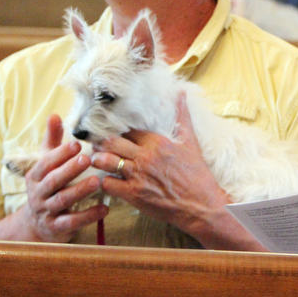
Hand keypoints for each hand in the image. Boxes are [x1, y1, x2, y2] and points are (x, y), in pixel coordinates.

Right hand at [21, 114, 106, 241]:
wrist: (37, 224)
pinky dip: (88, 215)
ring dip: (80, 191)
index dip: (60, 153)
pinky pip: (72, 222)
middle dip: (70, 170)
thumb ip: (52, 141)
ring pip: (62, 200)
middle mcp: (38, 193)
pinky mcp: (57, 227)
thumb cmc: (48, 184)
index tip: (77, 144)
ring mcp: (46, 211)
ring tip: (98, 181)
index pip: (45, 163)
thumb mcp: (47, 163)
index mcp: (35, 175)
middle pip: (53, 181)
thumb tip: (55, 115)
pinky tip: (104, 208)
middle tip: (88, 159)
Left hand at [92, 92, 265, 250]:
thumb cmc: (197, 173)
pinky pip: (108, 184)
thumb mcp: (191, 142)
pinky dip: (104, 182)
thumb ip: (182, 116)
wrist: (201, 204)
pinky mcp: (133, 195)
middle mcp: (145, 156)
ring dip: (98, 160)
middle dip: (101, 142)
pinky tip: (107, 181)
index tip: (113, 133)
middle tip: (97, 145)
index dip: (119, 131)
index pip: (128, 130)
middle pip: (111, 142)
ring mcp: (137, 176)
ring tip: (96, 160)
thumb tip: (181, 92)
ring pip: (105, 161)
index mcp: (157, 142)